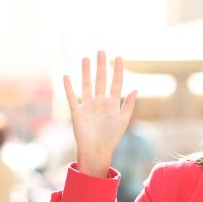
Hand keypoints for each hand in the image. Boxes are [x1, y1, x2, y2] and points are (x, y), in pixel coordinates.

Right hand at [62, 51, 136, 176]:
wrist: (96, 150)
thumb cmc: (111, 138)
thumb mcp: (123, 121)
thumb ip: (129, 105)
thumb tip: (136, 89)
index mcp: (112, 103)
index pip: (116, 83)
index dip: (118, 70)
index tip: (119, 57)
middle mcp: (100, 102)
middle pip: (101, 80)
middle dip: (101, 66)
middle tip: (101, 51)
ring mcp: (88, 106)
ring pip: (87, 85)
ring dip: (86, 72)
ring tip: (86, 58)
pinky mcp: (77, 112)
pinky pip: (72, 97)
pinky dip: (68, 87)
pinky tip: (66, 76)